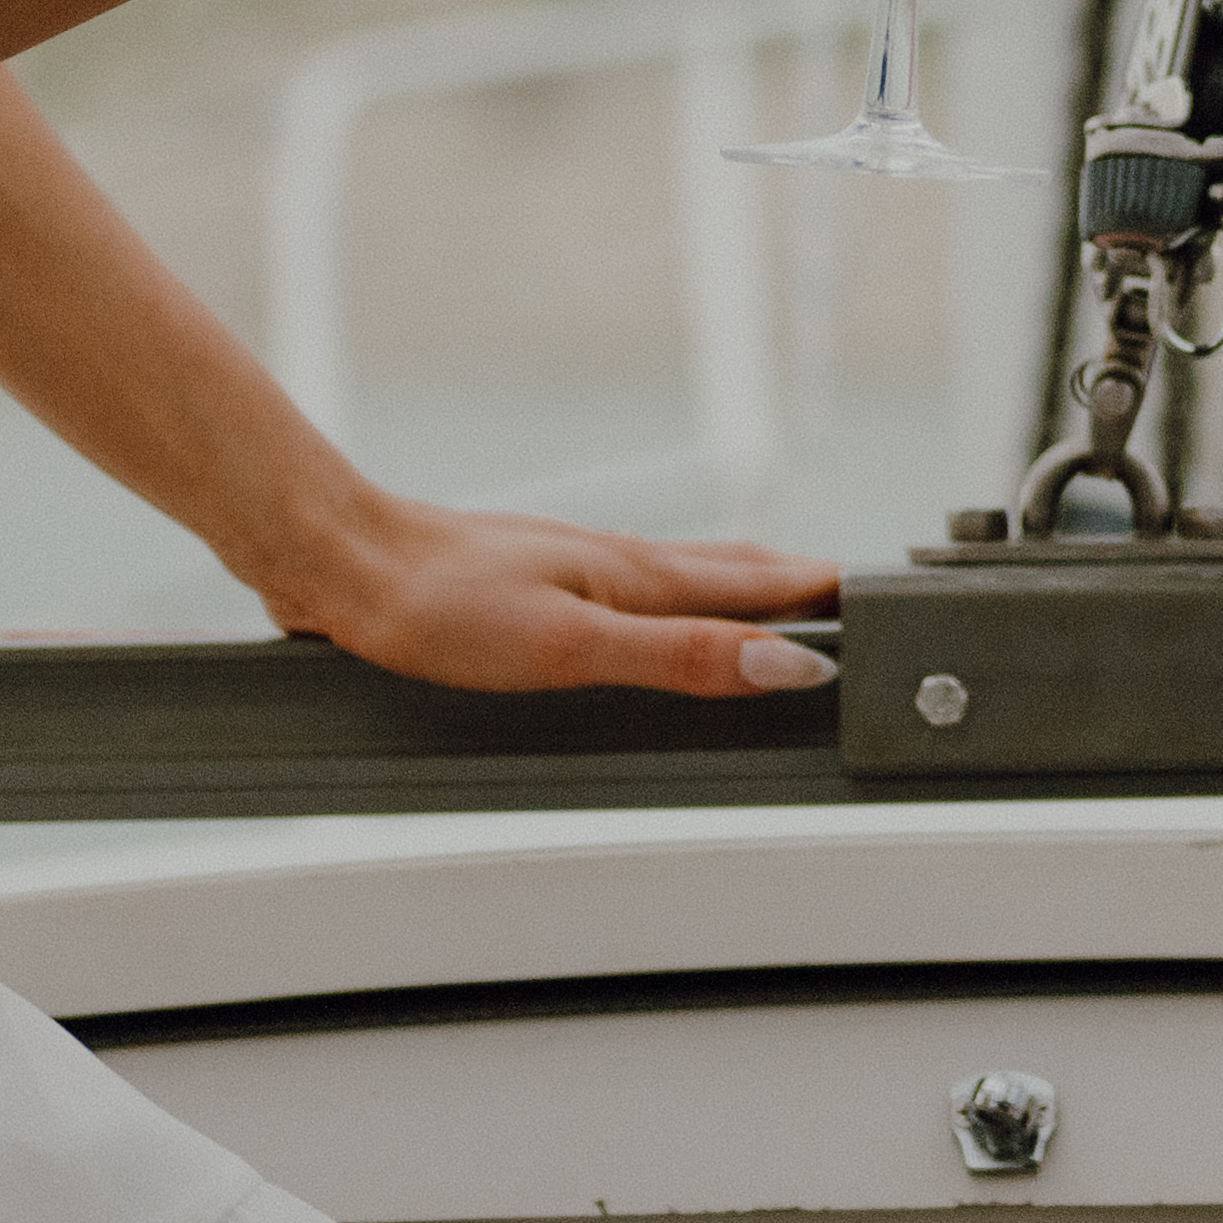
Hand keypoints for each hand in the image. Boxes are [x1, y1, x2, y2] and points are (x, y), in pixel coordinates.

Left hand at [258, 494, 843, 701]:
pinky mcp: (525, 584)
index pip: (759, 581)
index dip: (822, 593)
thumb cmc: (437, 601)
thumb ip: (681, 654)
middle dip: (792, 584)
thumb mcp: (574, 645)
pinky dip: (664, 599)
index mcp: (636, 573)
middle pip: (727, 572)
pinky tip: (640, 608)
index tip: (882, 601)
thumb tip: (784, 663)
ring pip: (675, 576)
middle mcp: (612, 562)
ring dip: (733, 586)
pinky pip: (623, 591)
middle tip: (845, 596)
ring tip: (770, 593)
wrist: (340, 559)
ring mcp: (569, 568)